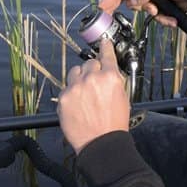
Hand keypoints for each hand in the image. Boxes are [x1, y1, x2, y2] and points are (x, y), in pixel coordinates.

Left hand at [57, 39, 130, 153]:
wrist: (101, 144)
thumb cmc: (114, 124)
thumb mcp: (123, 97)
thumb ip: (113, 80)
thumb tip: (107, 71)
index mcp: (110, 77)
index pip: (106, 55)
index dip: (105, 47)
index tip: (104, 43)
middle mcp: (92, 79)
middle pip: (89, 63)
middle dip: (93, 71)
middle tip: (95, 84)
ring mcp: (76, 87)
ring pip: (75, 72)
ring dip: (80, 78)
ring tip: (85, 94)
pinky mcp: (63, 98)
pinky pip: (66, 88)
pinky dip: (71, 93)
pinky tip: (78, 105)